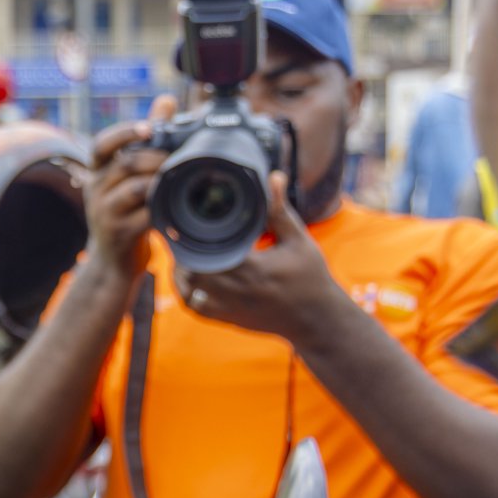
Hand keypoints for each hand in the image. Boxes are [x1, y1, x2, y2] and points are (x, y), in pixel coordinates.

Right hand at [78, 92, 180, 283]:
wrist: (112, 261)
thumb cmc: (124, 211)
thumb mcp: (126, 175)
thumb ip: (145, 137)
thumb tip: (166, 100)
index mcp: (97, 171)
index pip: (102, 145)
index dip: (125, 133)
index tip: (148, 128)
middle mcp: (96, 189)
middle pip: (126, 164)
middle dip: (155, 159)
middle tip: (176, 159)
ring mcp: (105, 213)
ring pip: (136, 189)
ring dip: (161, 181)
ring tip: (177, 180)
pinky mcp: (119, 234)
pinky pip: (145, 216)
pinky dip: (162, 208)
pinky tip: (173, 205)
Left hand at [172, 171, 354, 346]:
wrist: (316, 319)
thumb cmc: (310, 276)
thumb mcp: (298, 240)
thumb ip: (280, 211)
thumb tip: (273, 177)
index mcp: (251, 267)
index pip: (207, 251)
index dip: (191, 237)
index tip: (187, 223)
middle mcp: (236, 290)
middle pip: (192, 269)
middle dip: (184, 251)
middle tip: (183, 233)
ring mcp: (229, 307)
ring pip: (188, 289)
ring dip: (181, 271)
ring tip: (184, 252)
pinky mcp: (228, 319)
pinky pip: (195, 308)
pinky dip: (185, 292)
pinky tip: (186, 277)